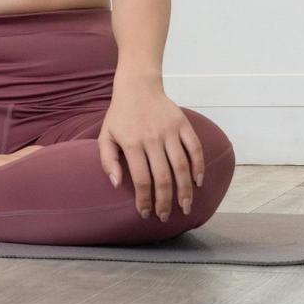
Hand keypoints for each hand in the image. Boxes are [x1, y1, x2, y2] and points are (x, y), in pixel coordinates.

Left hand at [98, 81, 204, 221]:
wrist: (138, 87)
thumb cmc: (120, 116)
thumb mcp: (105, 135)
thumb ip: (107, 160)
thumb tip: (117, 184)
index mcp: (131, 143)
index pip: (140, 179)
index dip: (144, 199)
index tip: (146, 213)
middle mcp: (152, 138)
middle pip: (163, 177)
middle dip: (165, 201)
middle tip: (166, 216)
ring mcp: (170, 131)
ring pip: (181, 167)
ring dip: (185, 190)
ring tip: (185, 207)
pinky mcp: (183, 125)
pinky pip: (195, 149)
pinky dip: (198, 167)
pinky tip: (197, 182)